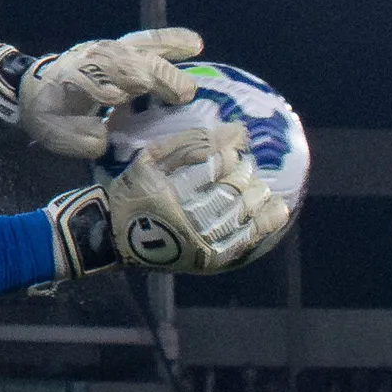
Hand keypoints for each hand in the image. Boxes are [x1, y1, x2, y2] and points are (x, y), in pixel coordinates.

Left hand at [8, 29, 203, 158]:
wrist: (35, 87)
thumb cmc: (50, 112)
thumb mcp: (55, 133)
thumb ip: (79, 138)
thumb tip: (104, 140)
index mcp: (77, 78)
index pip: (101, 79)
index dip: (119, 88)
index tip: (148, 99)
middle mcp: (95, 58)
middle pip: (127, 60)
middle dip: (157, 74)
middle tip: (186, 94)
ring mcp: (109, 49)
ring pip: (139, 45)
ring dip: (168, 49)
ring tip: (195, 51)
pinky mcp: (120, 47)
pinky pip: (146, 41)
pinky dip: (169, 40)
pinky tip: (194, 43)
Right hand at [48, 124, 286, 277]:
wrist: (113, 237)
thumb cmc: (132, 191)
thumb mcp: (151, 159)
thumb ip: (191, 143)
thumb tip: (236, 130)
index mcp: (169, 193)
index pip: (212, 169)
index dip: (229, 154)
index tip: (237, 144)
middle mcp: (187, 221)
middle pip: (231, 193)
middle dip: (244, 176)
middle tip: (247, 166)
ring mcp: (200, 245)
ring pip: (241, 218)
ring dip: (258, 199)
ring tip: (262, 188)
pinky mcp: (208, 261)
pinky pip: (243, 243)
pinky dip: (264, 226)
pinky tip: (277, 211)